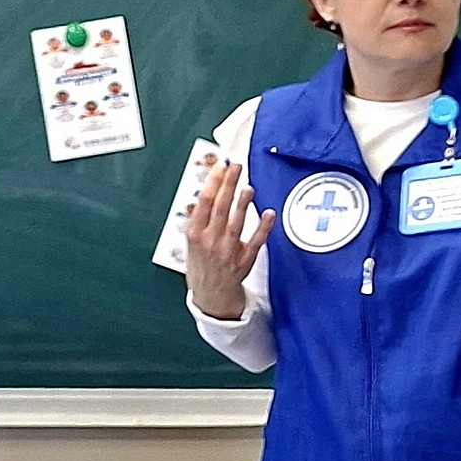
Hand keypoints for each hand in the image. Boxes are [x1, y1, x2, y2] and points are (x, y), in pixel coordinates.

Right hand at [185, 160, 276, 319]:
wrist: (210, 295)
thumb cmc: (202, 264)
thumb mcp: (192, 241)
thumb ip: (201, 218)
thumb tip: (211, 190)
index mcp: (195, 233)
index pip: (205, 202)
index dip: (214, 182)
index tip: (222, 165)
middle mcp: (210, 241)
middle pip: (220, 207)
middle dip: (228, 184)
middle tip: (236, 166)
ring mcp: (228, 251)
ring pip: (236, 223)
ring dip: (243, 204)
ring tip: (248, 186)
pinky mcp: (245, 260)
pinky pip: (256, 241)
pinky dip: (263, 227)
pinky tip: (269, 213)